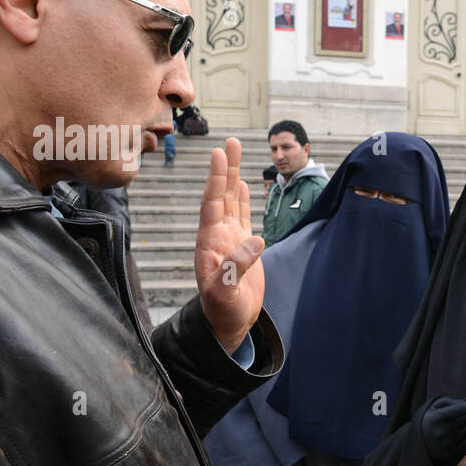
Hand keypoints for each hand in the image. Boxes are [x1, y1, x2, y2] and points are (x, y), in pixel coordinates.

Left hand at [196, 137, 264, 352]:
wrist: (228, 325)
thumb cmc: (223, 312)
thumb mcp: (225, 294)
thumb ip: (235, 268)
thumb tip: (255, 241)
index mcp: (209, 243)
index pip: (211, 204)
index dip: (214, 179)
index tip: (217, 154)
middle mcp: (217, 236)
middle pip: (220, 195)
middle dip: (224, 168)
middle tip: (229, 141)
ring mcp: (229, 240)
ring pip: (230, 201)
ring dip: (232, 177)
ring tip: (234, 152)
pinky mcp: (242, 248)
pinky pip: (241, 216)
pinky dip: (241, 198)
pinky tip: (241, 184)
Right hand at [419, 397, 465, 464]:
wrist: (417, 442)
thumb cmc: (430, 419)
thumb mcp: (435, 407)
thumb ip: (451, 401)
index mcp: (438, 417)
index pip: (460, 409)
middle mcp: (442, 431)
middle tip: (456, 418)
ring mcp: (446, 444)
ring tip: (454, 427)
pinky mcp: (449, 453)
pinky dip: (465, 437)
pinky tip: (455, 437)